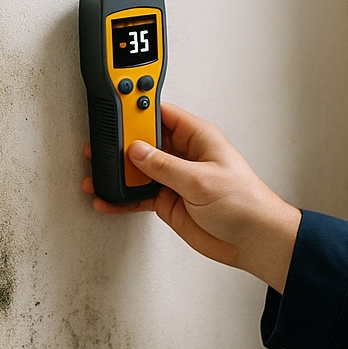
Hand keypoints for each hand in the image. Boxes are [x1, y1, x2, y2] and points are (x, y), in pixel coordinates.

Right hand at [82, 102, 301, 291]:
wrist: (253, 240)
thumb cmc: (245, 203)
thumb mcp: (201, 180)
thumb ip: (165, 166)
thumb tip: (137, 151)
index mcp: (198, 137)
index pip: (162, 115)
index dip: (139, 111)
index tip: (117, 108)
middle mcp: (185, 155)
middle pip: (145, 141)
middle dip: (121, 142)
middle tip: (98, 143)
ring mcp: (175, 178)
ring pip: (139, 169)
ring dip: (117, 172)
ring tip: (95, 172)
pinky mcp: (169, 201)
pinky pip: (139, 196)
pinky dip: (122, 198)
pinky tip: (106, 199)